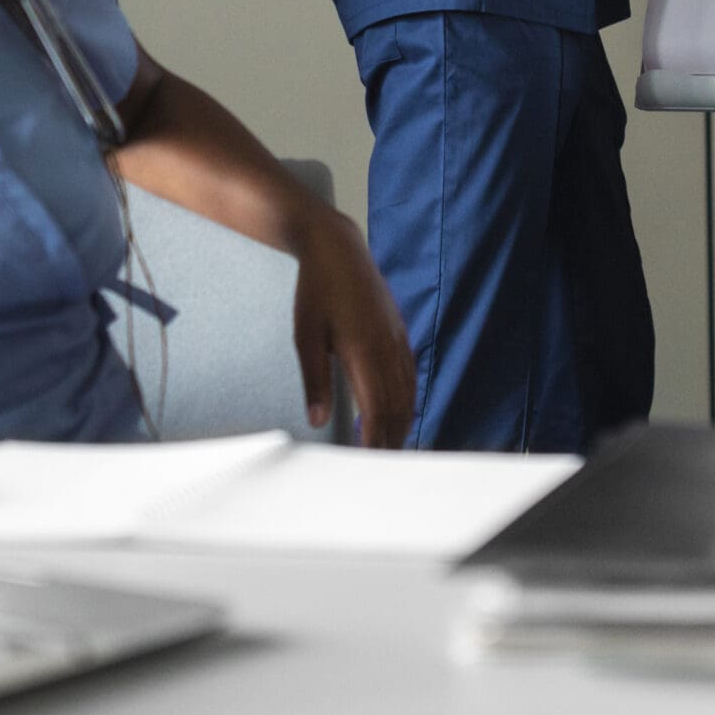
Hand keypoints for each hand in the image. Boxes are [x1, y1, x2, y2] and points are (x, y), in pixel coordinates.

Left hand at [289, 208, 416, 447]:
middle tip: (383, 465)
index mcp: (363, 349)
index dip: (375, 438)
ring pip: (406, 390)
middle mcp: (386, 346)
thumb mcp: (306, 336)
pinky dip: (407, 398)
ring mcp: (396, 338)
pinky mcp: (398, 330)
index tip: (370, 461)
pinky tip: (401, 410)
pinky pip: (409, 372)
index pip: (375, 408)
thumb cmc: (316, 290)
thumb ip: (314, 380)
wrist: (338, 248)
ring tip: (394, 446)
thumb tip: (318, 419)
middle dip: (391, 437)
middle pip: (396, 405)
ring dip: (402, 422)